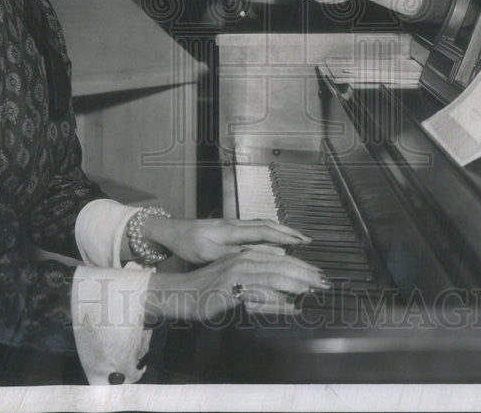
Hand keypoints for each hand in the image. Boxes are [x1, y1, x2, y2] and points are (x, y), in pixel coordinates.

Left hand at [142, 216, 310, 264]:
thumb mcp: (206, 253)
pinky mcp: (230, 228)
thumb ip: (230, 255)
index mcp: (231, 231)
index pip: (264, 232)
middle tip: (307, 240)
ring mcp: (234, 225)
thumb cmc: (187, 243)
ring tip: (298, 238)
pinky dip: (271, 231)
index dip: (284, 237)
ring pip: (263, 224)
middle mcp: (236, 224)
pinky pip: (256, 227)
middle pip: (268, 225)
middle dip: (289, 232)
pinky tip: (276, 238)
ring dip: (281, 230)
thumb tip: (254, 256)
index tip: (301, 242)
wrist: (172, 230)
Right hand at [145, 248, 329, 322]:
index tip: (319, 274)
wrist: (180, 294)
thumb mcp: (236, 284)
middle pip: (281, 265)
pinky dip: (276, 300)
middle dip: (305, 274)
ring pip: (273, 276)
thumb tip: (285, 296)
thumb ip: (258, 286)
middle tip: (324, 283)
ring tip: (313, 290)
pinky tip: (290, 306)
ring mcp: (235, 273)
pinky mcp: (229, 289)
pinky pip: (258, 294)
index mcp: (246, 255)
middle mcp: (242, 260)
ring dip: (295, 284)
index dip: (302, 266)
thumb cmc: (208, 291)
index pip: (280, 259)